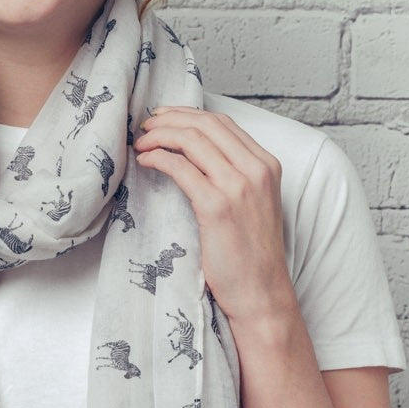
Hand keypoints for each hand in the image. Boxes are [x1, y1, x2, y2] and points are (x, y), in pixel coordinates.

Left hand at [132, 105, 297, 331]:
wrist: (262, 292)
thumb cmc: (252, 255)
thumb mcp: (253, 203)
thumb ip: (235, 175)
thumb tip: (195, 155)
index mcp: (267, 165)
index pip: (223, 123)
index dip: (188, 115)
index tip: (164, 118)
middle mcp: (257, 169)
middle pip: (206, 124)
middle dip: (170, 119)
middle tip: (146, 127)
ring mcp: (239, 187)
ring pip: (192, 140)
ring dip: (160, 136)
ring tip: (141, 143)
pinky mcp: (217, 206)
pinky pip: (181, 168)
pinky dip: (159, 158)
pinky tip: (146, 162)